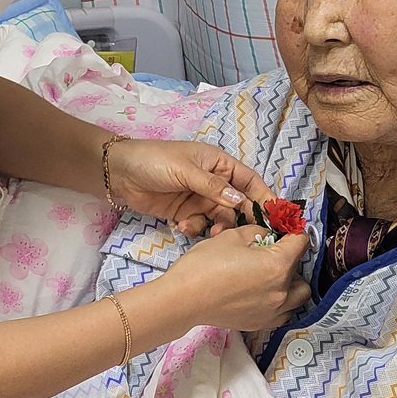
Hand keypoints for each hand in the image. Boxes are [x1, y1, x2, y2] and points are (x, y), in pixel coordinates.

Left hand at [108, 139, 272, 236]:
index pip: (249, 180)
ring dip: (218, 228)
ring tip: (211, 235)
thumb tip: (240, 201)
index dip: (264, 197)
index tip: (276, 216)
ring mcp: (199, 198)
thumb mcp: (186, 170)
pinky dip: (196, 229)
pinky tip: (183, 228)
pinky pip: (200, 225)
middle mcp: (214, 182)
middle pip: (239, 204)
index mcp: (219, 164)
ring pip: (220, 219)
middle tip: (245, 236)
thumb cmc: (155, 161)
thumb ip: (213, 187)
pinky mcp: (185, 213)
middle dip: (242, 219)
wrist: (119, 173)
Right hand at [161, 225, 311, 331]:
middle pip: (301, 272)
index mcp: (277, 266)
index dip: (293, 232)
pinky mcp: (261, 323)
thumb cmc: (203, 266)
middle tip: (272, 252)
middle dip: (291, 259)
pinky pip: (284, 312)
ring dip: (291, 283)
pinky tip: (263, 293)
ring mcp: (272, 311)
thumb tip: (267, 236)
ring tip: (270, 275)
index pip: (300, 243)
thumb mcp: (232, 236)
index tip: (287, 230)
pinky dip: (281, 302)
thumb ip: (257, 232)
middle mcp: (281, 291)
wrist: (183, 298)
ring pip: (298, 296)